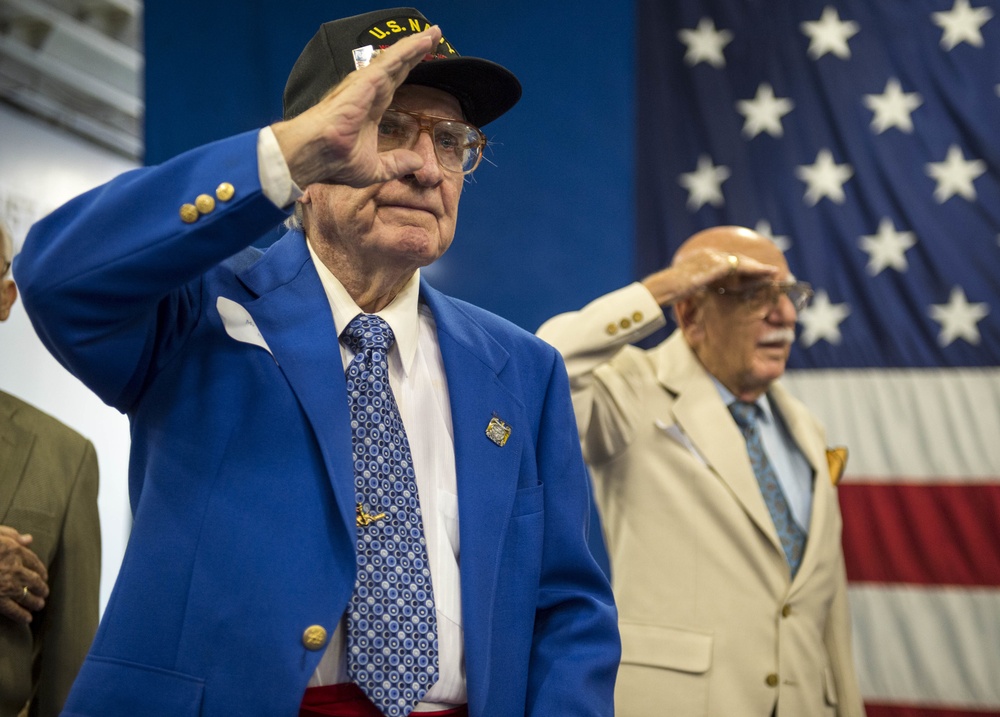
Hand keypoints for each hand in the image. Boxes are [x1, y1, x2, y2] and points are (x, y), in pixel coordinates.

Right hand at [0, 525, 48, 623]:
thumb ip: (12, 535)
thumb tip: (29, 539)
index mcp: (15, 551)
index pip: (34, 562)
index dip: (41, 570)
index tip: (44, 576)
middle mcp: (14, 568)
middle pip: (34, 580)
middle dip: (41, 588)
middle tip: (44, 593)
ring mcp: (6, 585)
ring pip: (27, 596)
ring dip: (35, 602)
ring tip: (39, 605)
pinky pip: (12, 609)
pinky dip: (21, 615)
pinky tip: (27, 619)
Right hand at [272, 26, 443, 189]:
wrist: (317, 155)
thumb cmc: (336, 162)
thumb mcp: (375, 169)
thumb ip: (396, 164)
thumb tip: (418, 163)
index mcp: (369, 110)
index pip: (394, 84)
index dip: (408, 70)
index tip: (423, 60)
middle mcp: (368, 93)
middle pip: (397, 67)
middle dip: (415, 51)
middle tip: (434, 35)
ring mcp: (365, 85)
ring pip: (395, 60)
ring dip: (414, 46)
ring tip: (433, 33)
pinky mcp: (365, 82)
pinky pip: (390, 62)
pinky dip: (407, 50)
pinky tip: (422, 42)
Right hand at [641, 248, 777, 306]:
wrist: (660, 289)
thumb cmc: (668, 292)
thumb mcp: (686, 289)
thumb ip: (697, 288)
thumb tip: (700, 296)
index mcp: (701, 259)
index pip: (727, 263)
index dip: (743, 269)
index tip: (755, 274)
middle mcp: (708, 255)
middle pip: (737, 260)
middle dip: (755, 266)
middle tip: (771, 271)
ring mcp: (713, 258)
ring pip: (742, 262)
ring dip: (759, 267)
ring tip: (773, 272)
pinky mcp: (716, 266)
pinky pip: (740, 267)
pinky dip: (755, 270)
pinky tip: (765, 273)